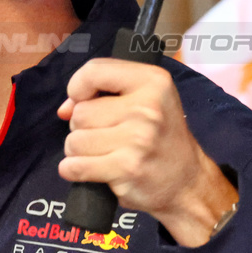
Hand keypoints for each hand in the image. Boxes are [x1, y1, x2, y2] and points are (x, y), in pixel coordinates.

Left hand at [57, 59, 236, 246]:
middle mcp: (147, 107)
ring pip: (75, 140)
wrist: (187, 182)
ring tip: (102, 154)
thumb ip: (104, 94)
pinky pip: (75, 166)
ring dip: (79, 151)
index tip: (82, 100)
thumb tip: (64, 109)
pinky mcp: (126, 168)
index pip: (94, 70)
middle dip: (83, 127)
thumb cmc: (161, 138)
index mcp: (153, 81)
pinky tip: (91, 170)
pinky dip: (74, 170)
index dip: (78, 87)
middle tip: (105, 136)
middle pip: (80, 112)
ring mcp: (137, 139)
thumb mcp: (146, 101)